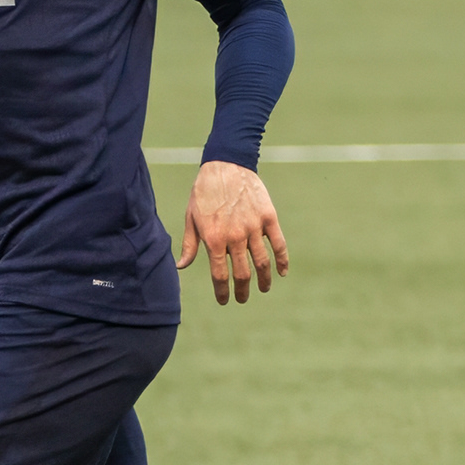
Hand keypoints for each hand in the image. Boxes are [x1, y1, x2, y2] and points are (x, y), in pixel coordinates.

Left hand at [174, 161, 288, 304]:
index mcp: (213, 239)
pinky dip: (282, 261)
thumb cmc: (204, 191)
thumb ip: (189, 244)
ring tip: (262, 289)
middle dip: (242, 291)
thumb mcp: (191, 217)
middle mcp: (234, 237)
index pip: (219, 275)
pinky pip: (278, 244)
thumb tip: (181, 266)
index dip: (222, 292)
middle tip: (242, 298)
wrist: (226, 164)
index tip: (224, 300)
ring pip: (262, 263)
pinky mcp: (268, 218)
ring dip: (263, 280)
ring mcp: (253, 228)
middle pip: (242, 274)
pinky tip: (282, 272)